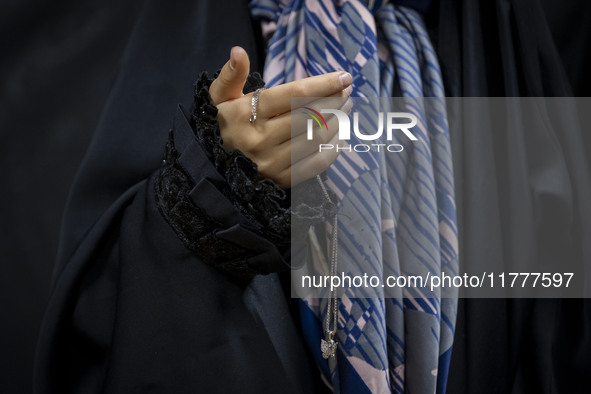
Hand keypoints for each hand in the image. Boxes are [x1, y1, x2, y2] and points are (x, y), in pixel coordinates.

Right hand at [209, 46, 352, 188]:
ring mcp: (271, 163)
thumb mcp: (218, 98)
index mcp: (245, 114)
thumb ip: (230, 75)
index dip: (324, 84)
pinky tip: (340, 135)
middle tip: (348, 91)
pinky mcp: (281, 180)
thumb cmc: (223, 126)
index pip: (295, 94)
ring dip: (338, 121)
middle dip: (335, 101)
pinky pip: (317, 164)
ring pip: (316, 138)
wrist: (213, 167)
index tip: (344, 77)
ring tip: (346, 108)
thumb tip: (238, 51)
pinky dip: (333, 148)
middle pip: (310, 115)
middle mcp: (259, 139)